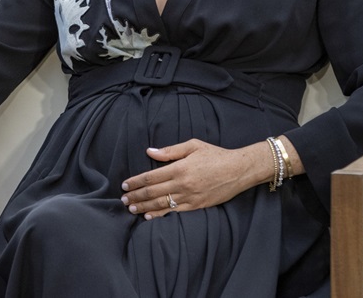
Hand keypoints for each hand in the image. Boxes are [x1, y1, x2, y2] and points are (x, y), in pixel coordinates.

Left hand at [119, 139, 268, 219]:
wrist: (239, 170)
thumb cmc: (215, 155)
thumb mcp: (192, 146)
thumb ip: (169, 151)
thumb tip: (149, 151)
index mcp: (180, 168)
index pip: (151, 177)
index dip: (135, 182)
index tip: (124, 185)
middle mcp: (183, 184)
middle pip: (153, 192)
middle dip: (136, 196)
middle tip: (123, 199)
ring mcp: (190, 197)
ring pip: (161, 204)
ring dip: (144, 207)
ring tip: (131, 209)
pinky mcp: (197, 206)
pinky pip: (175, 212)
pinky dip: (161, 215)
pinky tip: (150, 216)